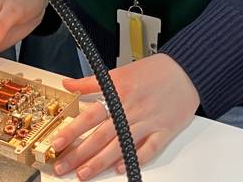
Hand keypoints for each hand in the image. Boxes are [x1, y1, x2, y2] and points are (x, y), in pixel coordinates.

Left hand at [52, 54, 199, 179]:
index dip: (72, 130)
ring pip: (120, 145)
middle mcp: (130, 110)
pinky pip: (148, 149)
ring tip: (84, 173)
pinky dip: (134, 159)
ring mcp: (147, 122)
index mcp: (118, 93)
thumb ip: (91, 82)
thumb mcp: (119, 72)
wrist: (185, 70)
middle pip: (101, 135)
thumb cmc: (154, 71)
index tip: (57, 142)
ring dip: (100, 162)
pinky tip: (120, 168)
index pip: (90, 115)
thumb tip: (68, 83)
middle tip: (63, 166)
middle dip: (80, 153)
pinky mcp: (164, 131)